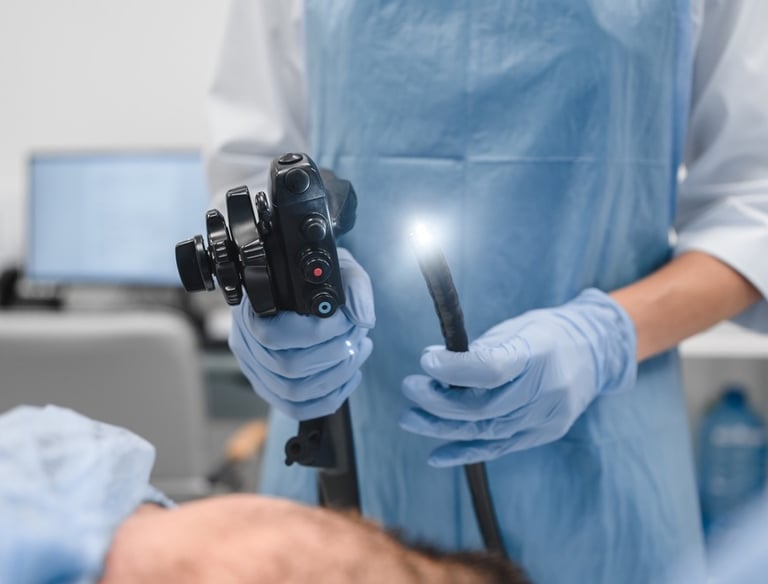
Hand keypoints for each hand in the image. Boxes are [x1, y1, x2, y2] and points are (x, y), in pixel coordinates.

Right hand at [229, 248, 374, 419]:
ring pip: (293, 391)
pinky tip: (349, 377)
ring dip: (336, 376)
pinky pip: (294, 406)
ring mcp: (255, 366)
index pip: (276, 335)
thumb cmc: (320, 276)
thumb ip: (354, 286)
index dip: (318, 333)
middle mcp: (246, 340)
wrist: (308, 284)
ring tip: (358, 351)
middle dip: (334, 354)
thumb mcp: (340, 267)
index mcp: (253, 308)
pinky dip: (328, 398)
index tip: (346, 321)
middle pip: (288, 367)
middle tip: (357, 336)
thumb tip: (360, 319)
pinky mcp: (268, 385)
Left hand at [399, 289, 636, 465]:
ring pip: (487, 431)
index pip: (492, 368)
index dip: (455, 368)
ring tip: (410, 417)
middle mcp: (548, 389)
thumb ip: (478, 350)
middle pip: (485, 407)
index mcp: (540, 351)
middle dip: (439, 401)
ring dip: (442, 427)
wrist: (595, 353)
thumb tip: (434, 366)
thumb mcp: (515, 328)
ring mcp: (548, 417)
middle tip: (410, 387)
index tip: (426, 361)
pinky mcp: (546, 433)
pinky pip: (500, 448)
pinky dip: (465, 453)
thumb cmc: (545, 334)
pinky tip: (436, 455)